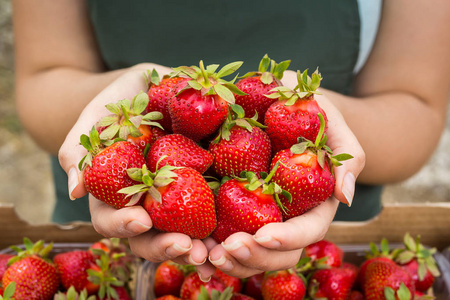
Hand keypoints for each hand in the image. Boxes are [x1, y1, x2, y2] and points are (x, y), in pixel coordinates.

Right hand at [58, 63, 210, 273]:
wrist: (154, 87)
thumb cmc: (118, 102)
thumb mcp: (96, 117)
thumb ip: (80, 150)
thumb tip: (75, 191)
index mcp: (115, 192)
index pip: (111, 219)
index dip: (123, 225)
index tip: (141, 220)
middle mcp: (145, 201)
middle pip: (149, 237)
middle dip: (164, 246)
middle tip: (185, 247)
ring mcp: (175, 196)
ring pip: (182, 232)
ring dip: (195, 247)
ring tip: (211, 252)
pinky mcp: (204, 184)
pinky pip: (211, 210)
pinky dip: (220, 227)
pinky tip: (232, 235)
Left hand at [206, 87, 364, 277]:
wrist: (274, 97)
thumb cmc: (306, 108)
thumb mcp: (330, 120)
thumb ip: (347, 154)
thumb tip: (346, 198)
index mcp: (312, 202)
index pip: (308, 230)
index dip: (288, 238)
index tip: (263, 235)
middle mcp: (284, 214)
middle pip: (276, 252)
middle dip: (253, 257)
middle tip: (226, 248)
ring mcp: (255, 212)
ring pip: (248, 252)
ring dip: (228, 261)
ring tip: (205, 254)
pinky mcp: (228, 204)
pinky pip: (220, 233)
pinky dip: (206, 245)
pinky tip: (189, 245)